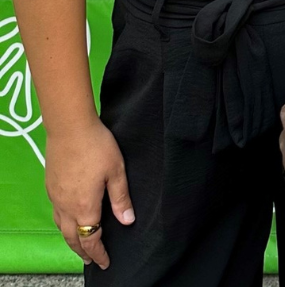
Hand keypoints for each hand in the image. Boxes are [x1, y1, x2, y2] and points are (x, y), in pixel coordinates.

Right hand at [45, 118, 134, 269]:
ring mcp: (55, 197)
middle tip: (92, 260)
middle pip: (72, 238)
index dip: (98, 253)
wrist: (69, 128)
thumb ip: (121, 198)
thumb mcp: (116, 171)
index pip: (91, 238)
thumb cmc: (97, 146)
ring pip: (62, 227)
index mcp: (84, 206)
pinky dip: (64, 224)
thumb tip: (127, 221)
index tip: (105, 262)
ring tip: (81, 243)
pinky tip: (71, 218)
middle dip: (83, 252)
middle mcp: (66, 207)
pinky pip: (57, 213)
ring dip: (72, 239)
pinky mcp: (50, 187)